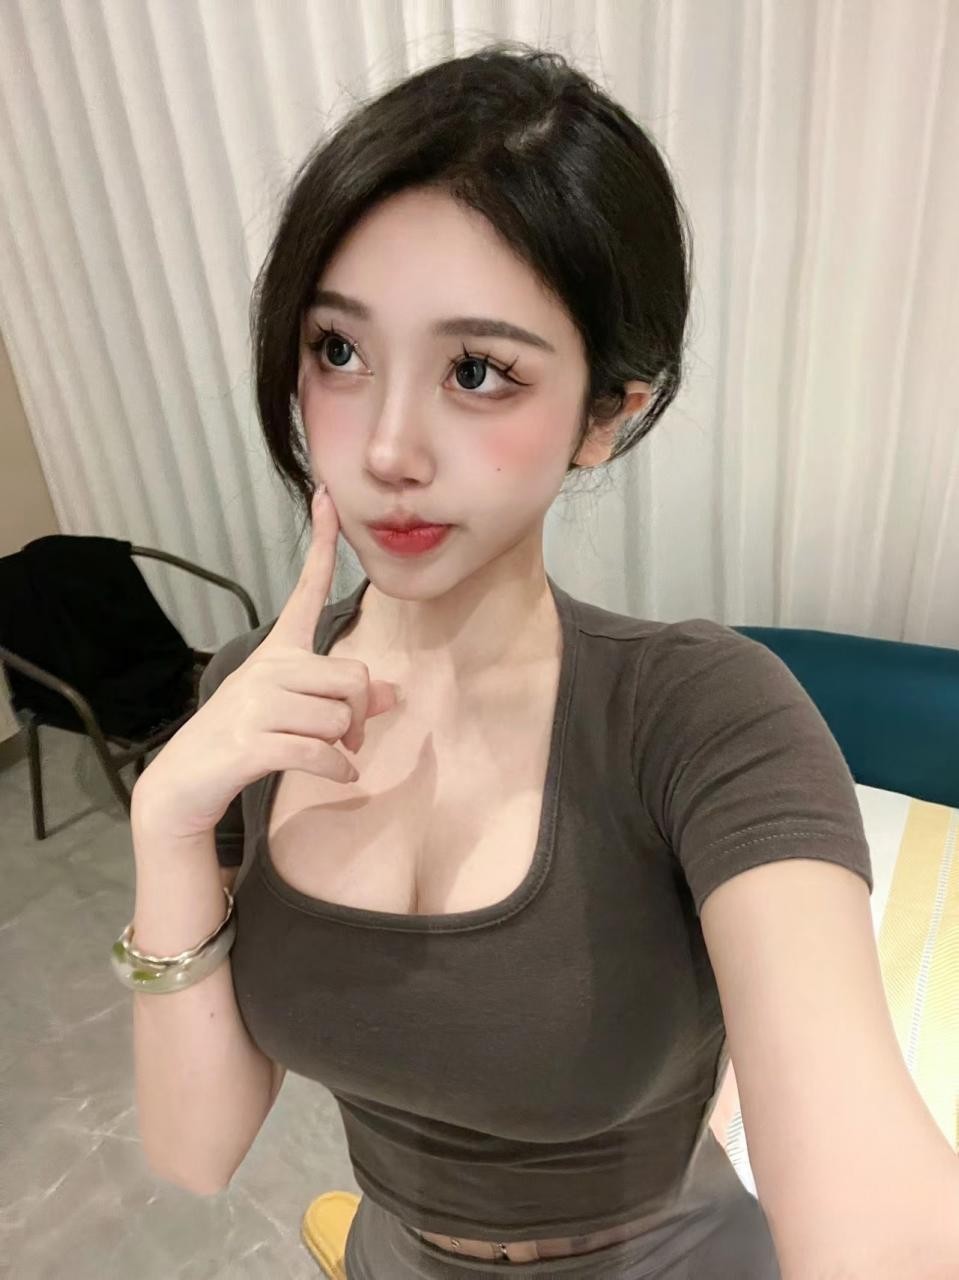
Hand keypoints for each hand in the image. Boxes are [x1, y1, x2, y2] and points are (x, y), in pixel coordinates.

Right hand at [133, 487, 398, 839]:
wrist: (184, 783)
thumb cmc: (244, 740)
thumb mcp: (293, 712)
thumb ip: (341, 698)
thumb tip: (391, 693)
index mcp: (277, 652)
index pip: (305, 590)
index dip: (320, 544)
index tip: (327, 496)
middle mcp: (267, 669)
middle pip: (351, 677)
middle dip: (360, 714)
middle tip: (349, 738)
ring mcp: (256, 705)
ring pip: (339, 719)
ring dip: (342, 746)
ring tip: (322, 754)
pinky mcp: (253, 743)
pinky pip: (321, 753)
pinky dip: (337, 770)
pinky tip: (338, 775)